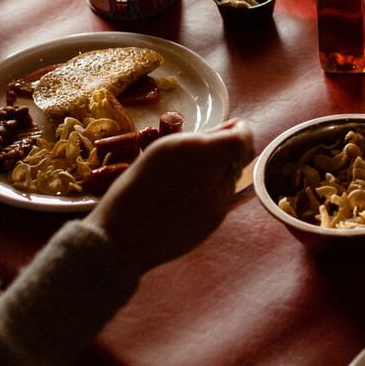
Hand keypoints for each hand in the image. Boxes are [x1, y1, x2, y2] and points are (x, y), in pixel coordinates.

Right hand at [87, 120, 251, 274]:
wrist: (122, 237)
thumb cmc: (134, 188)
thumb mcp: (163, 150)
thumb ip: (201, 138)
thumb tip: (230, 130)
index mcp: (200, 154)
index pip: (242, 139)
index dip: (241, 132)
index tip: (233, 128)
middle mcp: (215, 177)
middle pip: (238, 159)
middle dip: (227, 152)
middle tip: (205, 152)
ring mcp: (218, 203)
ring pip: (230, 179)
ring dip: (218, 173)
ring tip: (185, 180)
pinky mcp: (215, 223)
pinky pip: (221, 199)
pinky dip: (211, 193)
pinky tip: (185, 198)